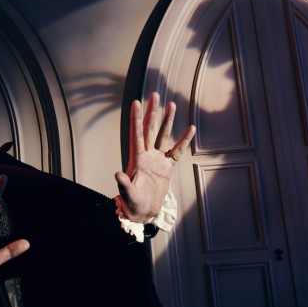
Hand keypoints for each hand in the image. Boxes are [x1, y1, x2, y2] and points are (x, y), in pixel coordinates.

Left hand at [115, 92, 194, 222]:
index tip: (136, 102)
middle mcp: (147, 155)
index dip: (136, 119)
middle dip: (152, 112)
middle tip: (155, 94)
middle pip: (149, 129)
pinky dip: (183, 141)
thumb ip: (124, 185)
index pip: (136, 134)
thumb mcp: (127, 195)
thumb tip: (117, 174)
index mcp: (137, 159)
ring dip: (167, 120)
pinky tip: (190, 128)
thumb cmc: (132, 205)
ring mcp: (157, 160)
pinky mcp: (167, 167)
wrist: (142, 213)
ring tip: (171, 104)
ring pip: (163, 135)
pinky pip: (177, 151)